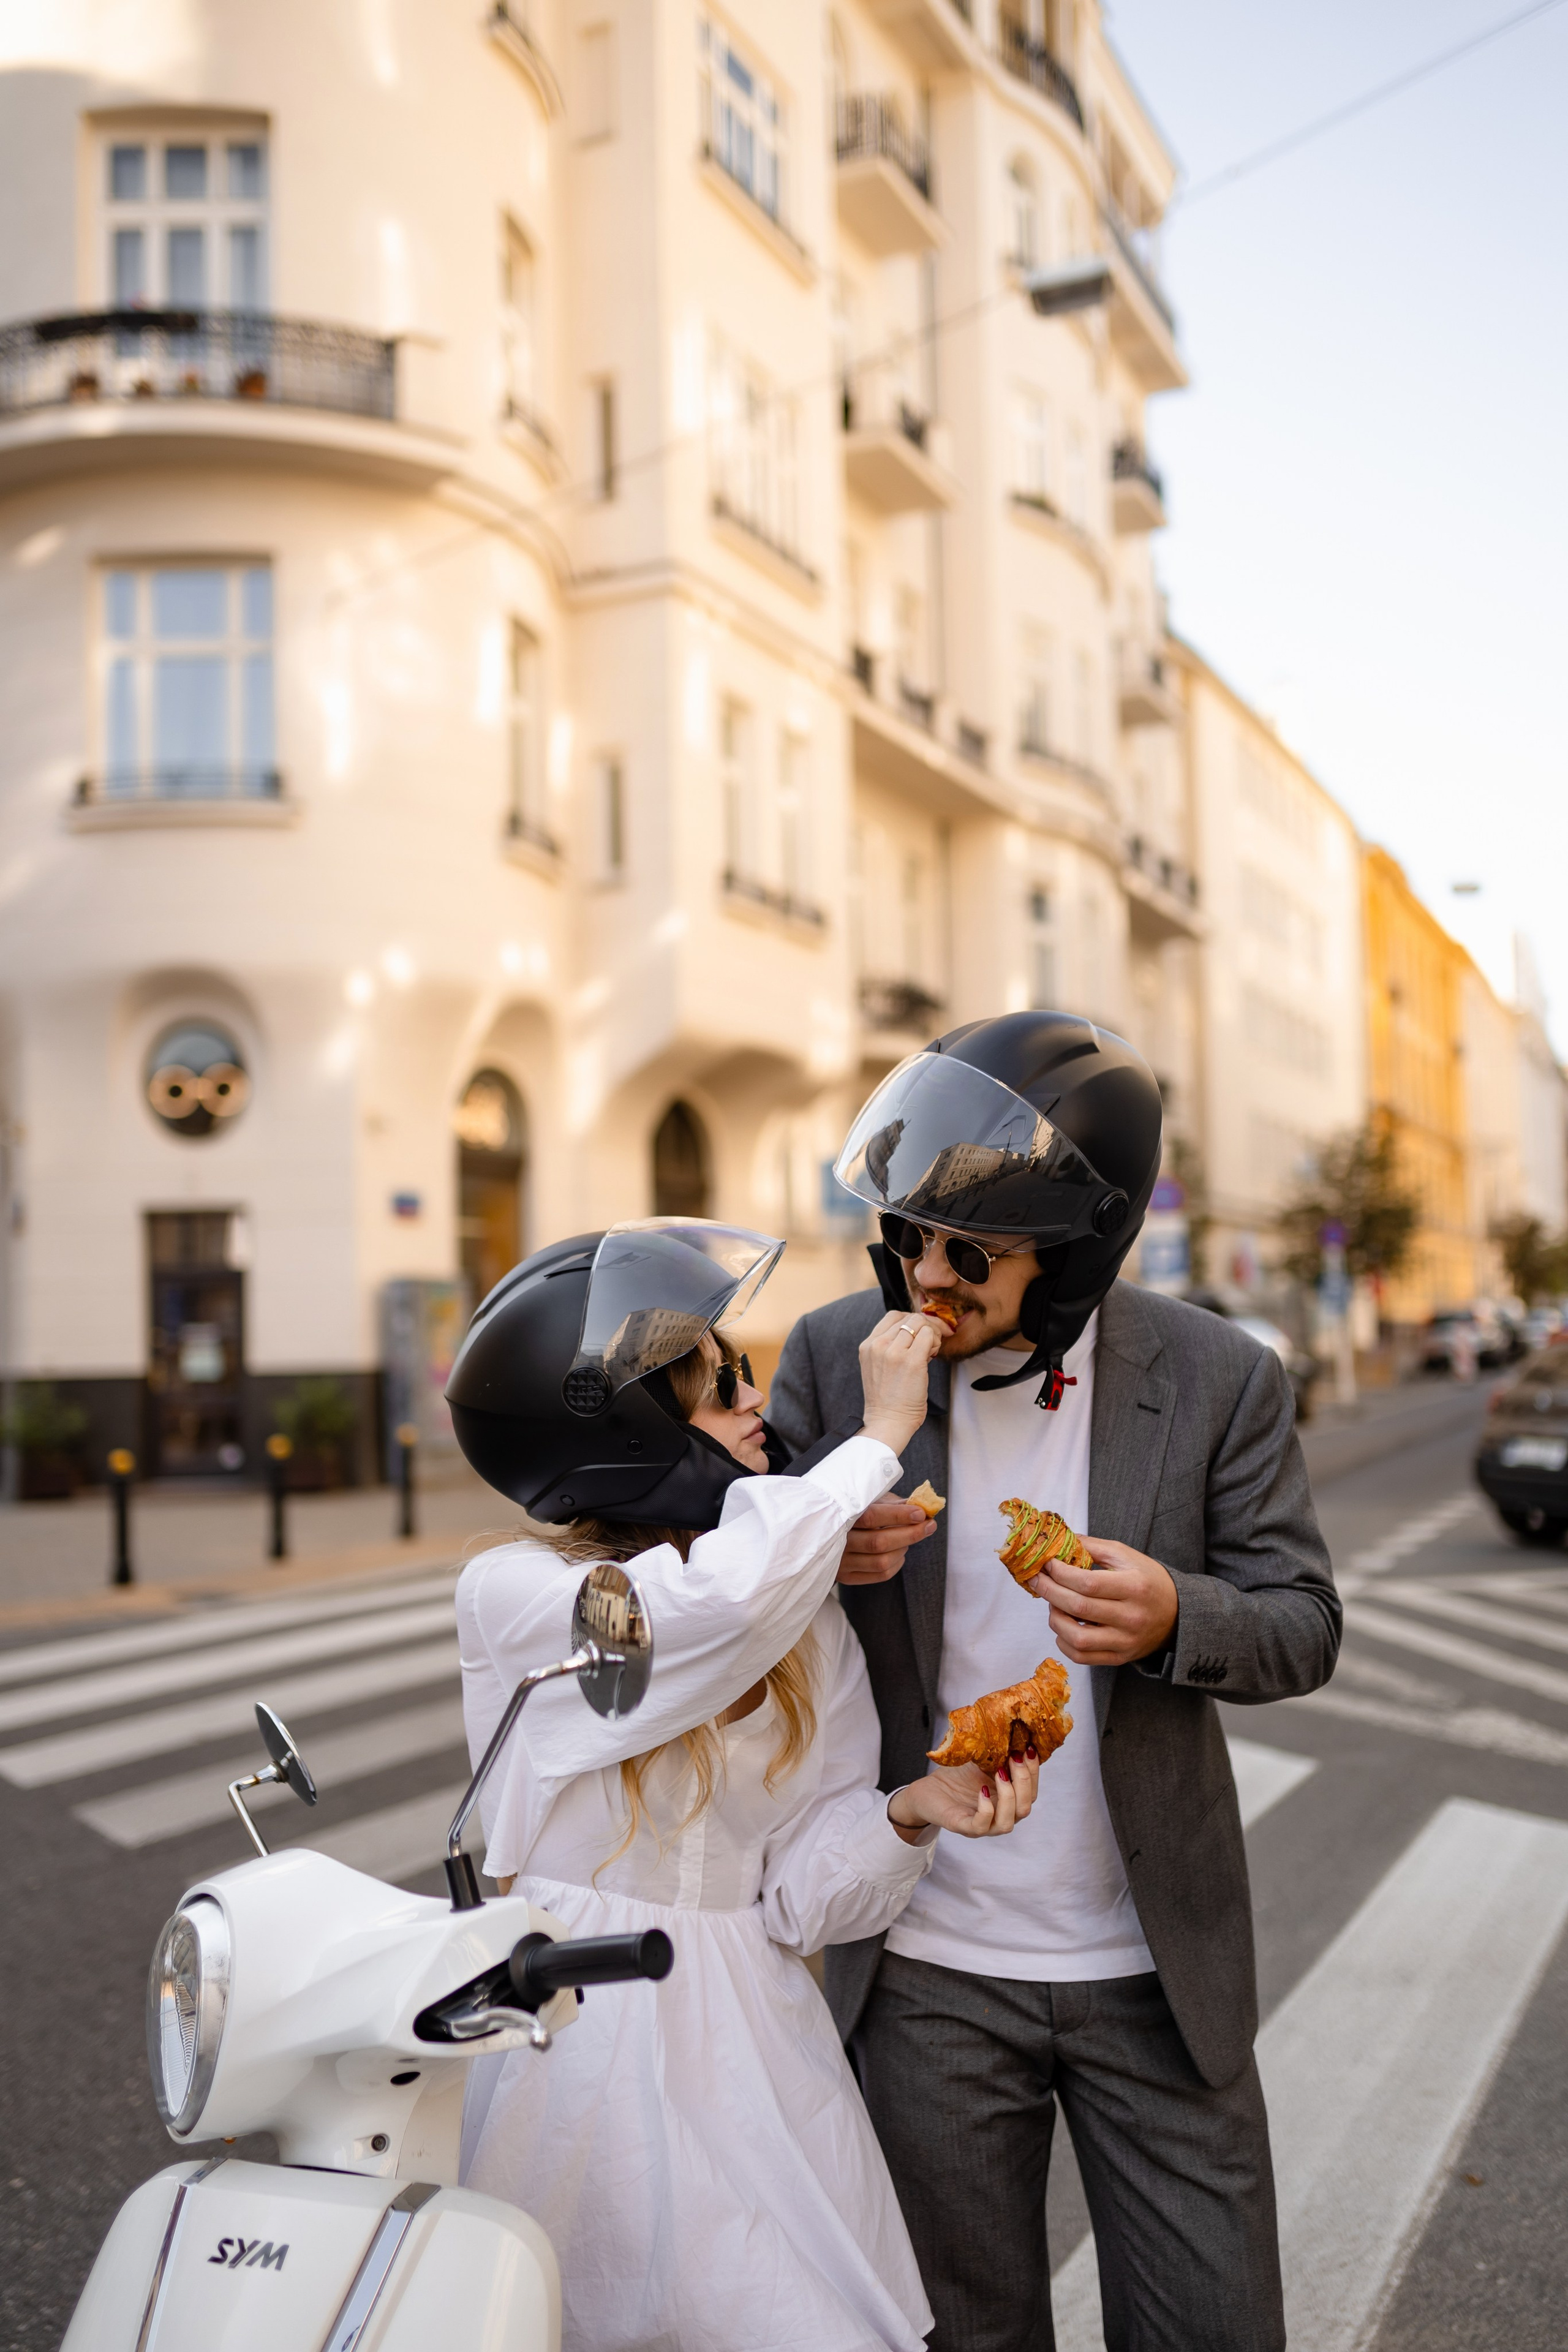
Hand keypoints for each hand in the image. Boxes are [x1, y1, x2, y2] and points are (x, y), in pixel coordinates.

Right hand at [837, 1499, 938, 1585]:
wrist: (819, 1533)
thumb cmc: (853, 1512)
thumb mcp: (868, 1501)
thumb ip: (892, 1504)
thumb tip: (921, 1505)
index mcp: (841, 1516)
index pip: (872, 1517)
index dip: (899, 1515)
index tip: (921, 1513)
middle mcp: (838, 1541)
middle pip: (879, 1542)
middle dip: (910, 1534)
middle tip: (930, 1525)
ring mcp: (841, 1561)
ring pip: (881, 1561)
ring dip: (903, 1549)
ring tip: (910, 1538)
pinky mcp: (846, 1576)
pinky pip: (880, 1574)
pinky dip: (897, 1564)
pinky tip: (900, 1553)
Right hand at [857, 1310, 939, 1455]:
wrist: (887, 1422)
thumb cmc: (887, 1399)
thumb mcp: (877, 1366)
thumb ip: (889, 1347)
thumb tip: (916, 1331)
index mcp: (868, 1345)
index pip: (893, 1316)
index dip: (911, 1321)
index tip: (920, 1333)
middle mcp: (878, 1345)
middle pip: (909, 1317)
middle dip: (925, 1326)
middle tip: (931, 1343)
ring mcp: (894, 1352)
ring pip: (921, 1323)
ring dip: (932, 1334)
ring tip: (930, 1352)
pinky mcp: (912, 1361)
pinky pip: (929, 1336)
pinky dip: (935, 1342)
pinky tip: (933, 1356)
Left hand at [888, 1750, 1041, 1840]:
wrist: (929, 1788)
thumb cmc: (958, 1776)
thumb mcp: (983, 1761)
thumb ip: (1001, 1754)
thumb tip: (1019, 1731)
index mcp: (1008, 1800)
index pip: (1031, 1792)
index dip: (1034, 1772)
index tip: (1029, 1748)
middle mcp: (1000, 1815)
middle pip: (1025, 1808)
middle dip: (1024, 1781)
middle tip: (1014, 1757)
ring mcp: (983, 1825)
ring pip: (1008, 1822)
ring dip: (1009, 1796)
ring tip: (999, 1772)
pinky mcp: (963, 1826)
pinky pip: (981, 1826)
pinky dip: (986, 1809)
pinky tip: (983, 1790)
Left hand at [1027, 1536, 1177, 1667]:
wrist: (1177, 1615)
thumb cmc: (1149, 1581)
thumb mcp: (1127, 1556)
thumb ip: (1094, 1547)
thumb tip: (1061, 1540)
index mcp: (1134, 1587)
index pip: (1088, 1583)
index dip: (1060, 1573)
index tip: (1047, 1564)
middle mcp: (1131, 1617)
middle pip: (1078, 1608)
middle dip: (1049, 1591)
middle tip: (1037, 1580)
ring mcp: (1125, 1641)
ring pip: (1077, 1638)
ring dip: (1055, 1619)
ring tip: (1053, 1604)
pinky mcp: (1119, 1657)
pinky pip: (1082, 1657)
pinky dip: (1064, 1642)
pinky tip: (1063, 1626)